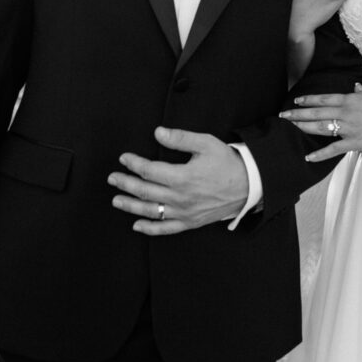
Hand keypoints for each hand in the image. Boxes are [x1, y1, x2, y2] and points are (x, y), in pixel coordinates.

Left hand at [107, 127, 248, 234]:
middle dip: (126, 184)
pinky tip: (137, 226)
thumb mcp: (206, 143)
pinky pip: (166, 229)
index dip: (134, 163)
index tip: (124, 158)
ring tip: (116, 200)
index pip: (149, 170)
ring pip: (151, 211)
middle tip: (112, 178)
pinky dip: (150, 229)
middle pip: (145, 191)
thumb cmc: (227, 162)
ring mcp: (184, 212)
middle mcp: (180, 197)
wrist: (249, 185)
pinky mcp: (190, 222)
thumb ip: (181, 138)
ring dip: (131, 206)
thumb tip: (157, 132)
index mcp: (182, 177)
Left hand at [280, 90, 361, 160]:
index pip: (323, 99)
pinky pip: (333, 149)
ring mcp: (349, 128)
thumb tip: (355, 86)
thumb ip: (361, 93)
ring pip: (320, 128)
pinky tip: (308, 156)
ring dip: (304, 128)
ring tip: (291, 128)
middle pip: (316, 113)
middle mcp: (346, 112)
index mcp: (350, 99)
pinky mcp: (355, 142)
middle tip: (283, 115)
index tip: (296, 101)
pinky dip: (319, 153)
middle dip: (298, 114)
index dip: (308, 100)